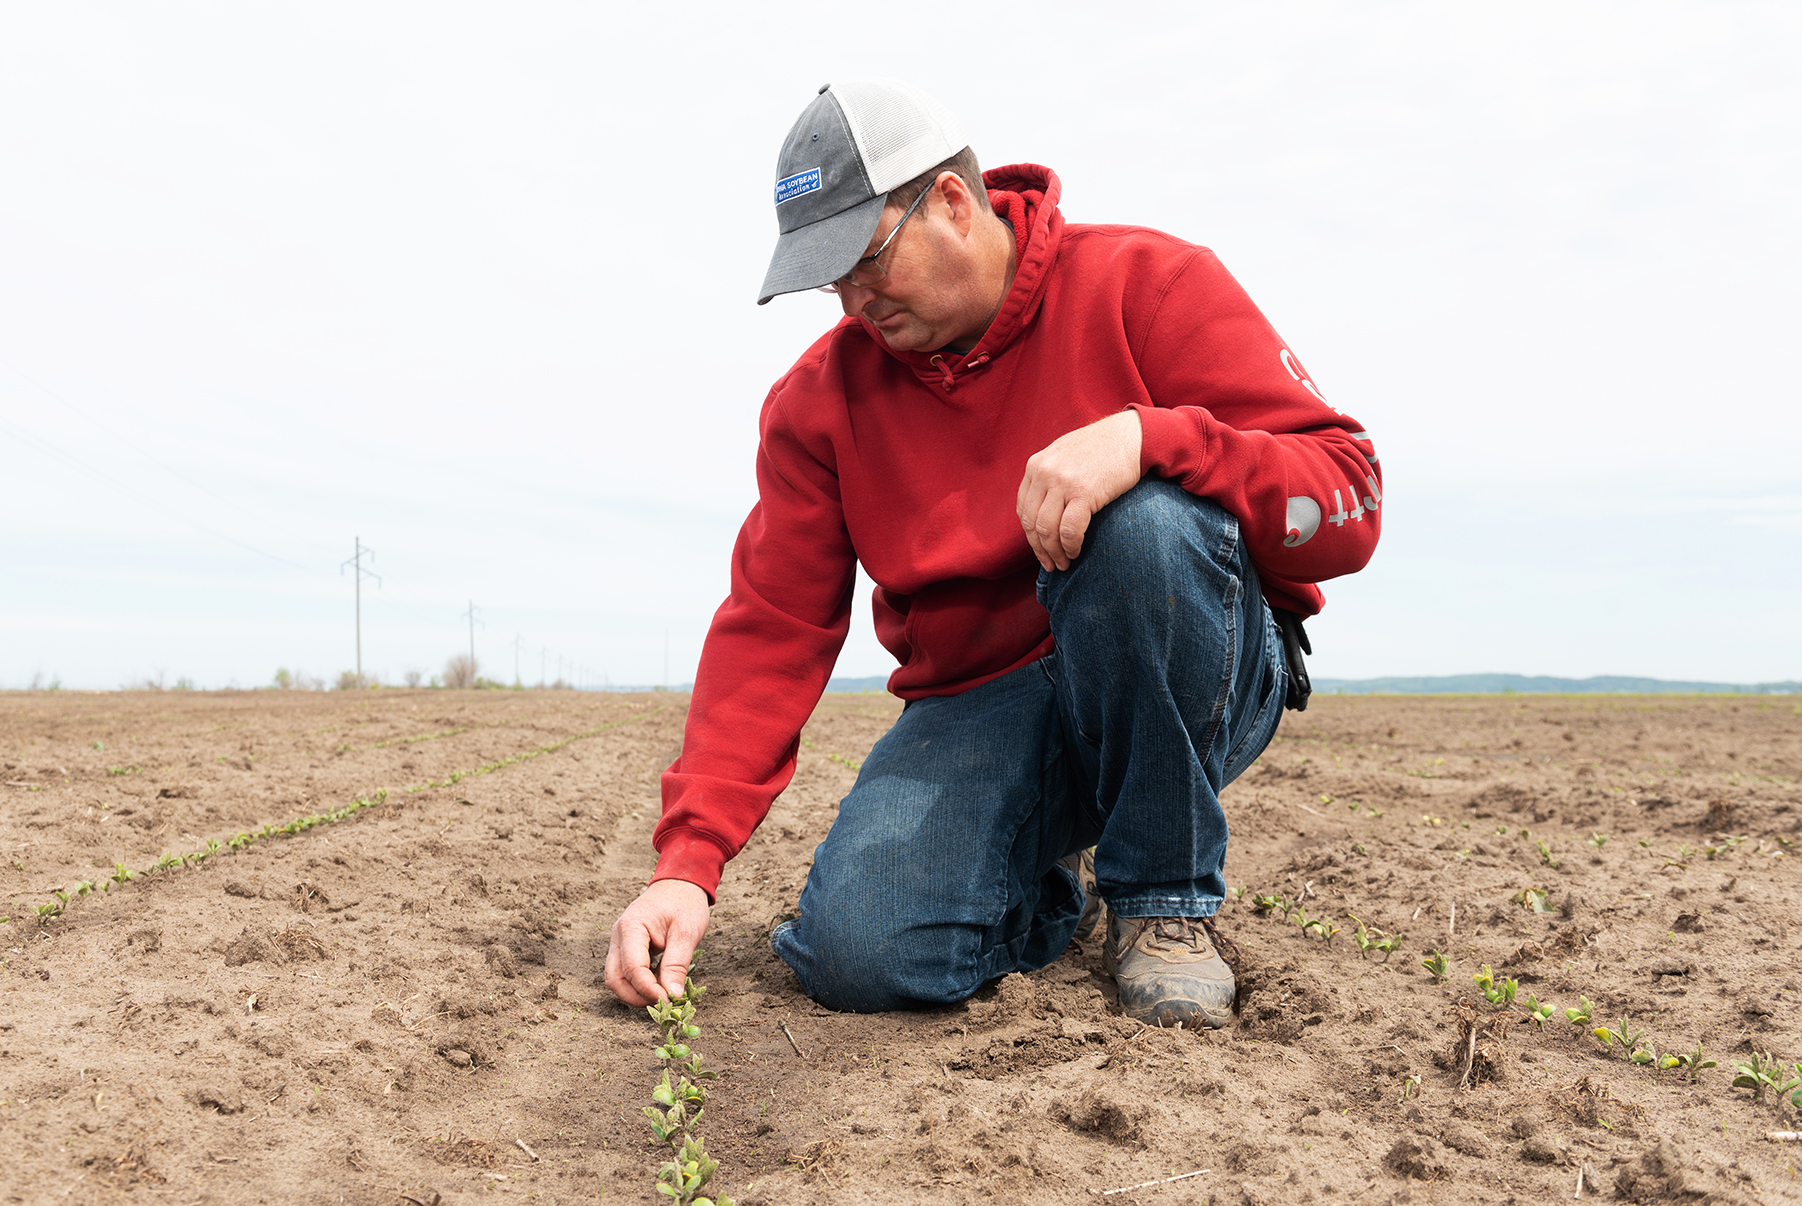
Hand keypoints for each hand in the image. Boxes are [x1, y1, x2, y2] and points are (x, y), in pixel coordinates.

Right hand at [604, 878, 711, 1005]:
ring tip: (664, 993)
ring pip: (617, 978)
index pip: (633, 969)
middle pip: (615, 978)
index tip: (670, 1000)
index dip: (649, 990)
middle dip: (637, 997)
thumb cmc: (685, 903)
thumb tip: (673, 996)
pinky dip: (641, 983)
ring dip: (637, 992)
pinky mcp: (626, 947)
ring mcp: (619, 942)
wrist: (680, 883)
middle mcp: (618, 936)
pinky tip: (662, 982)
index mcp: (631, 928)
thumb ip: (677, 965)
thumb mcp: (687, 933)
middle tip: (664, 1003)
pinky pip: (626, 972)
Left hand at [1016, 410, 1143, 570]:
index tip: (1041, 550)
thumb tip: (1042, 510)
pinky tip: (1075, 552)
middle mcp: (1044, 473)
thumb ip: (1049, 477)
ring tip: (1064, 563)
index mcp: (1036, 465)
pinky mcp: (1083, 492)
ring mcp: (1062, 482)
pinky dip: (1070, 546)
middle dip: (1040, 550)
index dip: (1031, 536)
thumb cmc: (1102, 449)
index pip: (1024, 509)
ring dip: (1054, 553)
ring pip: (1047, 530)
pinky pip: (1069, 530)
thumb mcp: (1064, 455)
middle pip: (1032, 523)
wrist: (1132, 436)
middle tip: (1051, 565)